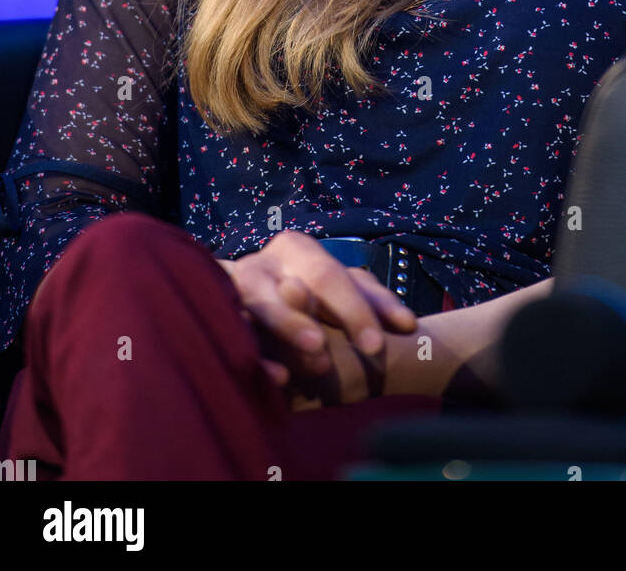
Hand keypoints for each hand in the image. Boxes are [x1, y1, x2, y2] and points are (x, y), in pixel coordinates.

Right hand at [215, 231, 417, 393]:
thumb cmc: (298, 289)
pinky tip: (279, 377)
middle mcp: (266, 261)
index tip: (378, 345)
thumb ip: (371, 302)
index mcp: (297, 248)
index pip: (333, 276)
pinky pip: (236, 335)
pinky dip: (258, 358)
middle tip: (362, 349)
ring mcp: (237, 287)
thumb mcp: (334, 288)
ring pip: (266, 305)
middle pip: (306, 283)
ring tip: (320, 358)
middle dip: (343, 312)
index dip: (358, 310)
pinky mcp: (216, 315)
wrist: (230, 293)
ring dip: (294, 329)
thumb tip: (409, 326)